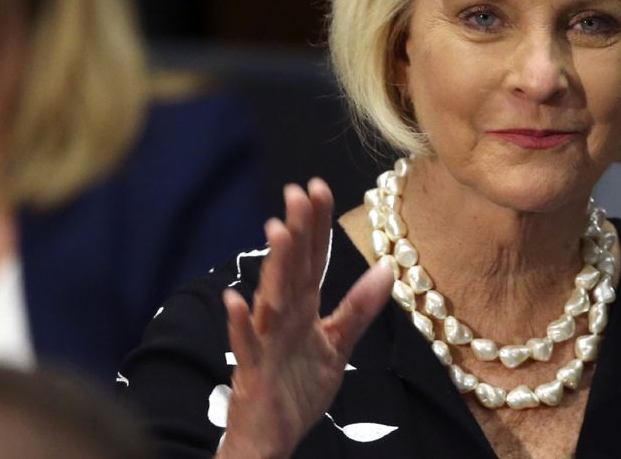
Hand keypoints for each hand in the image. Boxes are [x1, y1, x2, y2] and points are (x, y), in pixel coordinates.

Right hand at [217, 179, 392, 458]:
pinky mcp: (252, 373)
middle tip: (298, 190)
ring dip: (273, 265)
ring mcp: (265, 343)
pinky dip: (239, 324)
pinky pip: (246, 346)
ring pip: (270, 298)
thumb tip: (385, 268)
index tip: (319, 186)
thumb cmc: (297, 389)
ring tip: (276, 229)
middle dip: (296, 231)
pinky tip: (235, 299)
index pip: (312, 259)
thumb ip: (358, 309)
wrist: (272, 438)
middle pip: (291, 269)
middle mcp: (281, 319)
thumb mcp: (337, 346)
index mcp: (302, 310)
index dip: (316, 225)